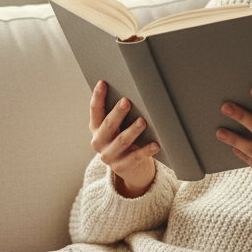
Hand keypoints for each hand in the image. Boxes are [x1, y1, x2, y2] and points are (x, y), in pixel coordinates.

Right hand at [89, 81, 158, 197]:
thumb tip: (133, 94)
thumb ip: (119, 115)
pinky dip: (146, 150)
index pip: (95, 111)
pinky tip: (155, 144)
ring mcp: (109, 156)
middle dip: (117, 113)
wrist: (131, 169)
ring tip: (142, 121)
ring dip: (132, 130)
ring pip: (122, 141)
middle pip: (108, 125)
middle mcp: (99, 142)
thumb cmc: (126, 141)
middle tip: (126, 102)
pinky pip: (136, 157)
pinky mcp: (122, 167)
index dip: (98, 97)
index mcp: (96, 129)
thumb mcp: (118, 129)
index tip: (103, 83)